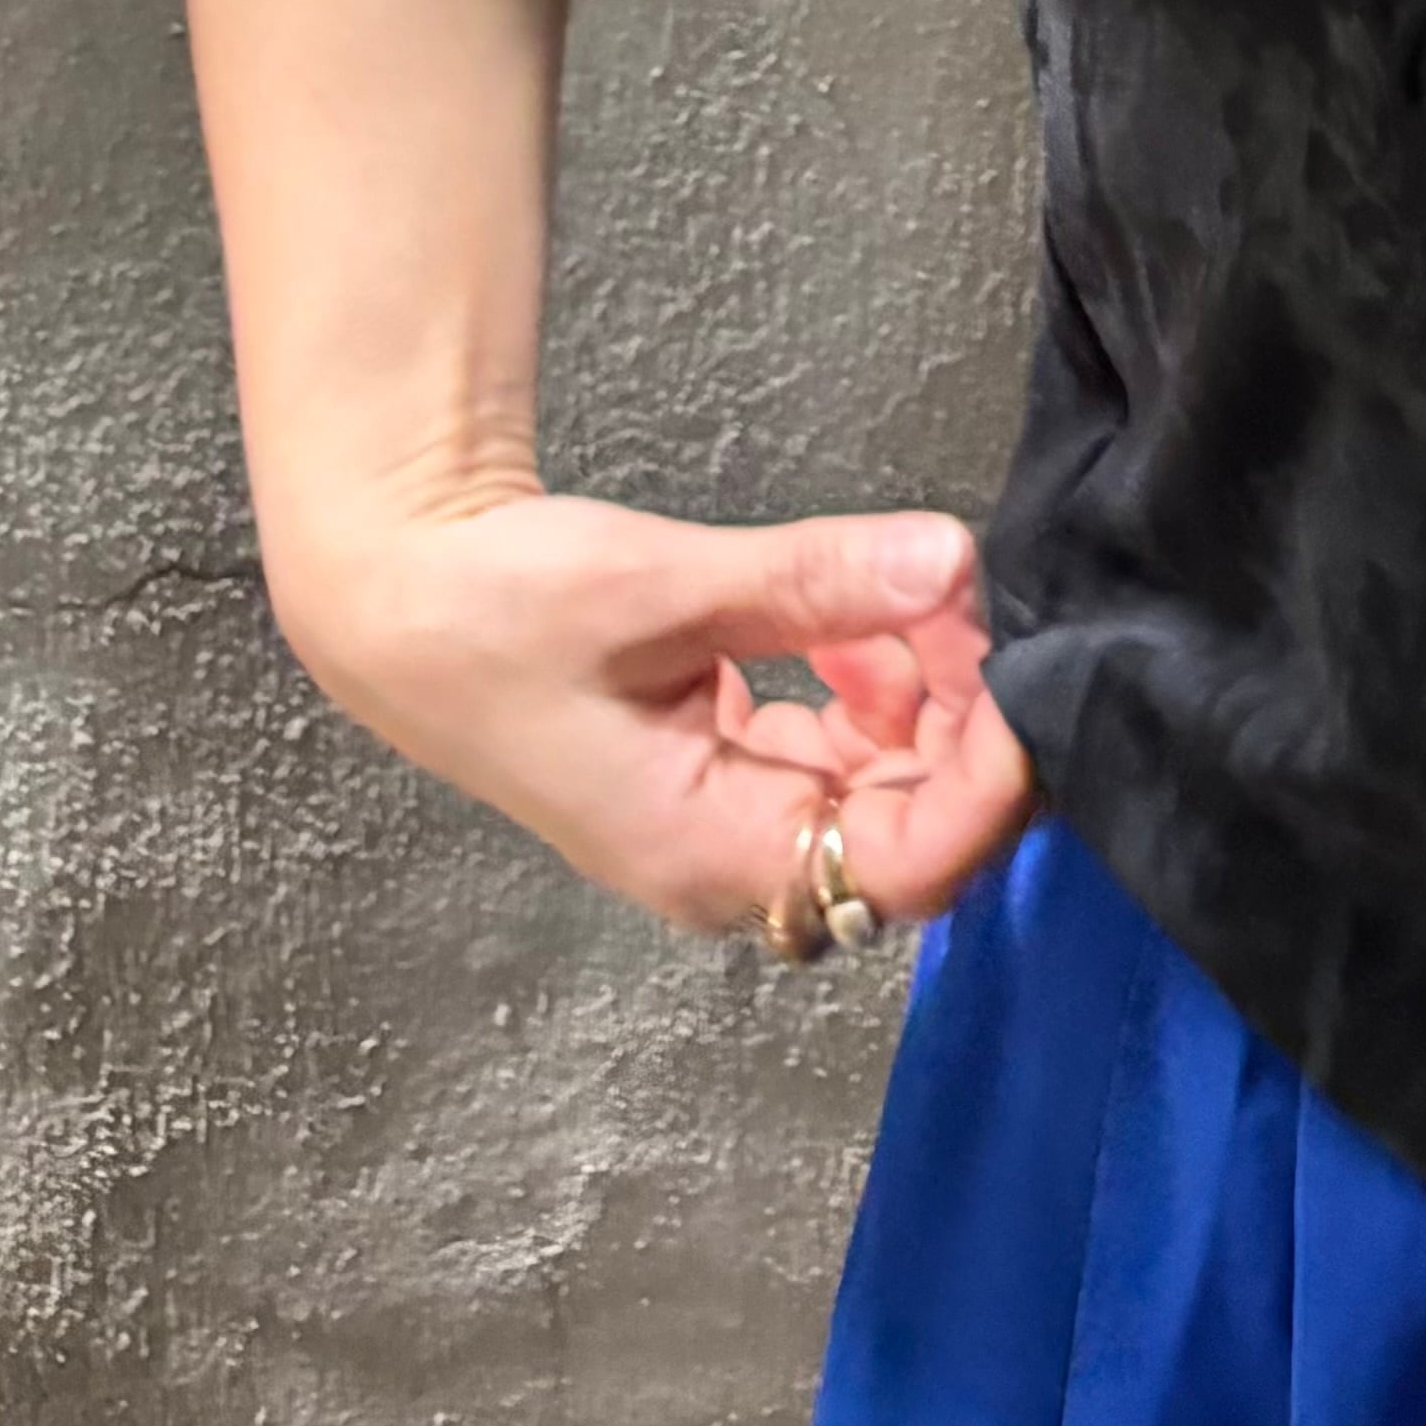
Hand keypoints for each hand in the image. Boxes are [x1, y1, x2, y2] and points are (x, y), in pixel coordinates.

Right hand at [282, 490, 1040, 937]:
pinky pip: (837, 752)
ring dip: (929, 699)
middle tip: (990, 604)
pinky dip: (876, 686)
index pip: (907, 862)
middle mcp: (731, 863)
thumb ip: (813, 582)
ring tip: (937, 592)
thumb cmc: (501, 610)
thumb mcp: (662, 586)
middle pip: (909, 831)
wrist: (396, 597)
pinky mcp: (721, 768)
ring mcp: (728, 819)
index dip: (987, 778)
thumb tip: (955, 561)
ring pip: (881, 788)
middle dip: (969, 723)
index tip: (1028, 674)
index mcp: (713, 852)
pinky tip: (879, 615)